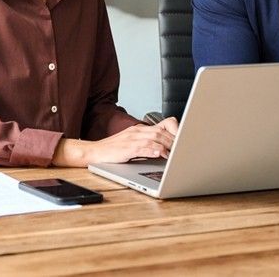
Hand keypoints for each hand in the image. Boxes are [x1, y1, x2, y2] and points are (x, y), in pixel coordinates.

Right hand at [54, 117, 177, 166]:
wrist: (93, 152)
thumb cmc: (113, 150)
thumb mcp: (132, 143)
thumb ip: (148, 144)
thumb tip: (165, 150)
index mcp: (140, 129)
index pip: (164, 124)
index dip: (176, 131)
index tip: (184, 140)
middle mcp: (137, 131)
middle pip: (162, 132)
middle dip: (175, 140)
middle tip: (184, 149)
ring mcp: (132, 139)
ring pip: (155, 138)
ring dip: (167, 145)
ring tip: (176, 154)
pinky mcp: (126, 149)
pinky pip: (143, 148)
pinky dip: (153, 150)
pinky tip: (160, 155)